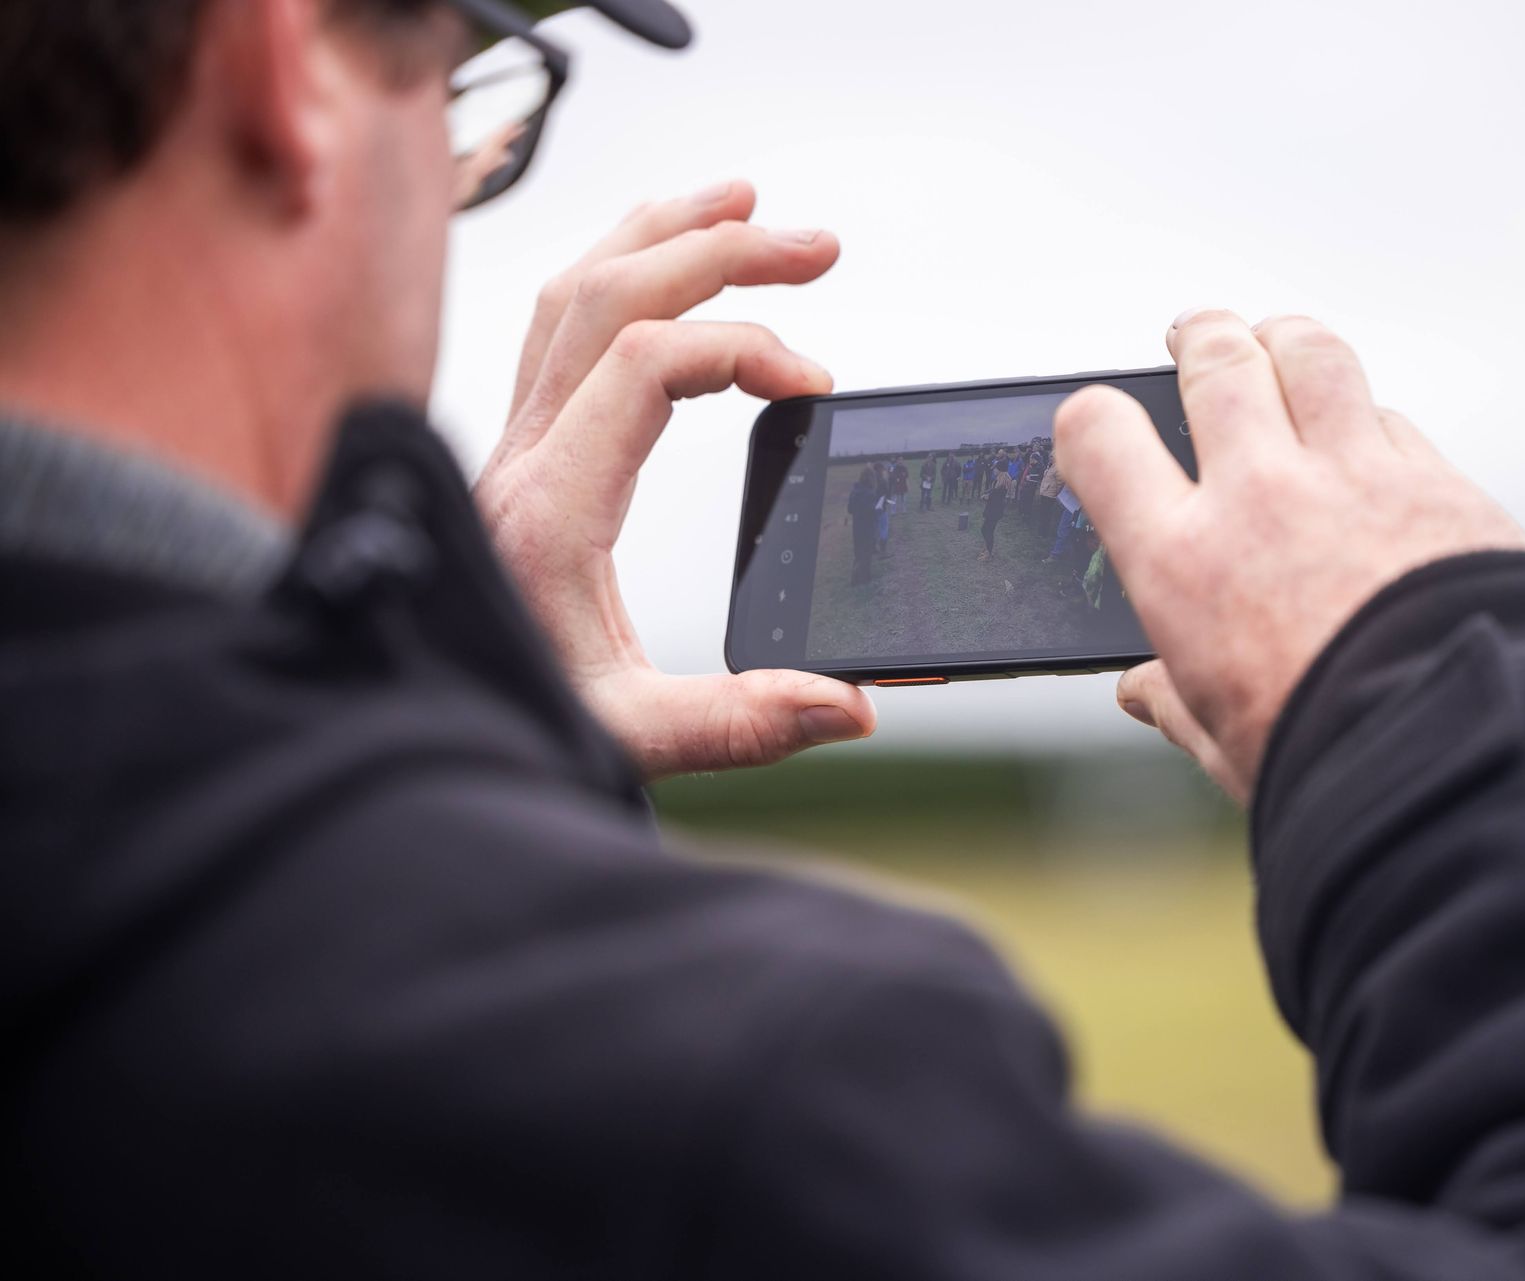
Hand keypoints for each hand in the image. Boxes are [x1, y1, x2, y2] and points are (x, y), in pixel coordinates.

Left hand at [474, 181, 875, 777]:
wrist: (408, 726)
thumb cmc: (503, 720)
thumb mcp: (629, 738)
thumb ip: (740, 724)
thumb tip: (849, 704)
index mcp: (549, 508)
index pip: (646, 366)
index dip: (743, 349)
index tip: (817, 387)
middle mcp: (519, 458)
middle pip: (613, 298)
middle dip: (721, 253)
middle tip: (819, 248)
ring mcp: (511, 446)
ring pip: (576, 293)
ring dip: (664, 237)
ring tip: (747, 209)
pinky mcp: (517, 454)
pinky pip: (560, 327)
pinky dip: (623, 273)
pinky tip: (669, 265)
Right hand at [1053, 311, 1524, 803]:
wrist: (1468, 750)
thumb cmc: (1336, 759)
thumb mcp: (1223, 744)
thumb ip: (1175, 701)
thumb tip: (1142, 691)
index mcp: (1184, 562)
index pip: (1102, 437)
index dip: (1091, 417)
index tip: (1101, 424)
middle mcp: (1260, 496)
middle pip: (1216, 363)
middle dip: (1198, 338)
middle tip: (1194, 337)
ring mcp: (1354, 475)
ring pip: (1309, 354)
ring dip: (1282, 338)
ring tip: (1274, 339)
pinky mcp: (1436, 481)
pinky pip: (1388, 415)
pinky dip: (1365, 413)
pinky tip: (1364, 430)